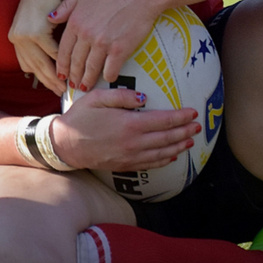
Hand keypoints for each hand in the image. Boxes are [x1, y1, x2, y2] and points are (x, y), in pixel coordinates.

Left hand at [8, 0, 68, 94]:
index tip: (52, 85)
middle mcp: (17, 38)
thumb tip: (51, 58)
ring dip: (56, 77)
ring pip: (42, 64)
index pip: (27, 63)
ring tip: (68, 86)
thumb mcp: (43, 21)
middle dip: (49, 81)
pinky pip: (52, 52)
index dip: (40, 76)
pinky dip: (62, 61)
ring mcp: (25, 35)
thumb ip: (44, 39)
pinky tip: (72, 68)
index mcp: (17, 36)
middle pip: (34, 67)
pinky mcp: (36, 33)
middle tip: (62, 92)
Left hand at [50, 0, 160, 93]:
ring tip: (85, 87)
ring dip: (87, 80)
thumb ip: (66, 6)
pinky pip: (110, 69)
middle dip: (73, 76)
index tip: (61, 74)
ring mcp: (103, 44)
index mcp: (75, 22)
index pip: (63, 49)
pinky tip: (107, 78)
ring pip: (91, 69)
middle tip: (72, 85)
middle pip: (75, 62)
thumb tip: (50, 18)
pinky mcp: (120, 49)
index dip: (61, 65)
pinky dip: (108, 76)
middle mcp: (86, 35)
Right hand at [53, 88, 199, 171]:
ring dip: (178, 146)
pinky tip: (171, 155)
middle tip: (198, 126)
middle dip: (185, 131)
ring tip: (190, 140)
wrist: (64, 145)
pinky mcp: (125, 166)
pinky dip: (164, 160)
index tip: (192, 112)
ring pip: (161, 153)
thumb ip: (122, 96)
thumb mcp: (97, 98)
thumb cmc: (80, 117)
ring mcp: (129, 157)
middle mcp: (133, 143)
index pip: (162, 120)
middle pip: (166, 138)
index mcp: (128, 124)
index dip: (180, 117)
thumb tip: (144, 98)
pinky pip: (150, 164)